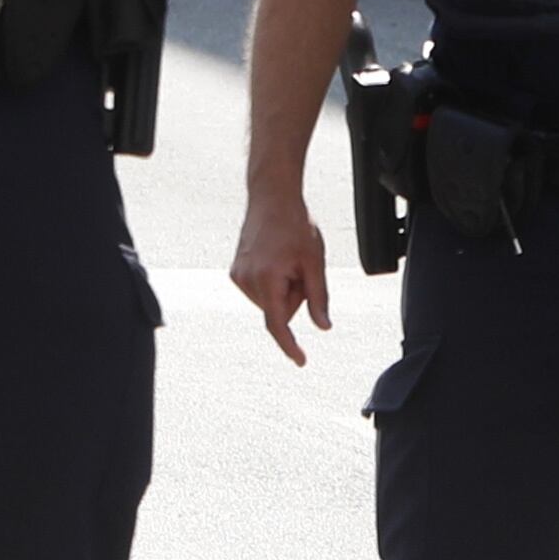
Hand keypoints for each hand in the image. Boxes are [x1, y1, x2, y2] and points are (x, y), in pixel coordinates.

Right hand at [233, 194, 331, 363]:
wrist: (272, 198)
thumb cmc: (295, 225)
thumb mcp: (315, 262)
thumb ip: (319, 297)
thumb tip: (323, 326)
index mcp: (267, 279)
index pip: (278, 324)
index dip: (290, 345)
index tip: (301, 361)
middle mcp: (247, 281)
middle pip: (279, 311)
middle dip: (295, 297)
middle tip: (301, 268)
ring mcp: (238, 276)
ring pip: (270, 302)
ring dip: (284, 289)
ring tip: (287, 260)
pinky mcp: (235, 272)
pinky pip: (261, 291)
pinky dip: (273, 283)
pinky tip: (276, 259)